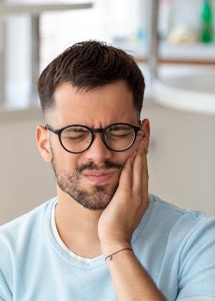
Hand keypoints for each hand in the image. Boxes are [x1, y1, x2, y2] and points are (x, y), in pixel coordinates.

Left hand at [98, 139, 148, 254]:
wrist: (115, 240)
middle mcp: (141, 193)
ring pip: (139, 168)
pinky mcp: (126, 196)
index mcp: (141, 196)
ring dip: (139, 151)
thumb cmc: (116, 225)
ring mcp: (135, 195)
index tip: (143, 143)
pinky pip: (129, 175)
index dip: (143, 156)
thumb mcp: (125, 208)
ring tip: (140, 136)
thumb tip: (121, 186)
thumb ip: (125, 195)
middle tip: (144, 132)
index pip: (143, 171)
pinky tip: (131, 152)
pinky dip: (131, 162)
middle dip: (144, 148)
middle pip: (143, 166)